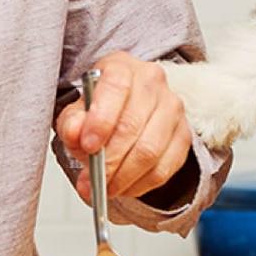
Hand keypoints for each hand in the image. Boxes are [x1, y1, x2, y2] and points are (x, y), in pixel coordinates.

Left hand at [56, 51, 193, 201]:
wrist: (126, 107)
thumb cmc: (100, 108)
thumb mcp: (76, 110)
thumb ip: (71, 123)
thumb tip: (77, 134)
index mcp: (122, 67)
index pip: (116, 89)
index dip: (101, 121)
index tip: (87, 146)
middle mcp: (153, 83)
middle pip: (133, 126)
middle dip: (108, 161)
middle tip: (91, 181)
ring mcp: (173, 108)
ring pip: (151, 151)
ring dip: (124, 177)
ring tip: (105, 188)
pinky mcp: (184, 134)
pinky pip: (165, 167)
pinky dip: (142, 184)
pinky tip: (125, 187)